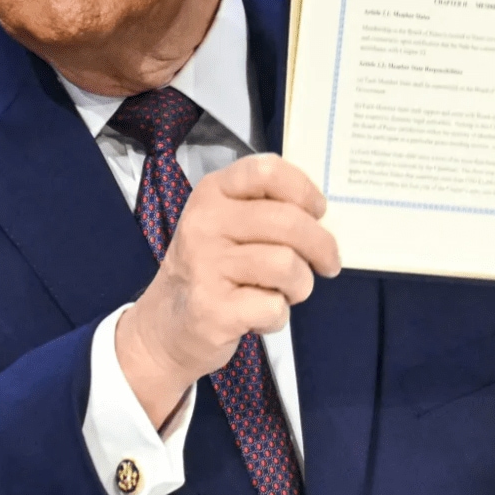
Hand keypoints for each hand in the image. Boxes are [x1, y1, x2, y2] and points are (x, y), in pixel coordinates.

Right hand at [114, 154, 340, 426]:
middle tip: (327, 264)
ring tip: (284, 292)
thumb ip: (268, 210)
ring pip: (287, 264)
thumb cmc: (212, 269)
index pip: (267, 170)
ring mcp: (204, 265)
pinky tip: (259, 316)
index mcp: (213, 193)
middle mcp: (204, 223)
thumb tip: (321, 218)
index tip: (317, 212)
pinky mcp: (211, 308)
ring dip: (300, 285)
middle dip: (322, 246)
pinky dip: (278, 316)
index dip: (304, 190)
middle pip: (289, 221)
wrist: (167, 325)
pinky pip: (273, 306)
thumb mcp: (228, 224)